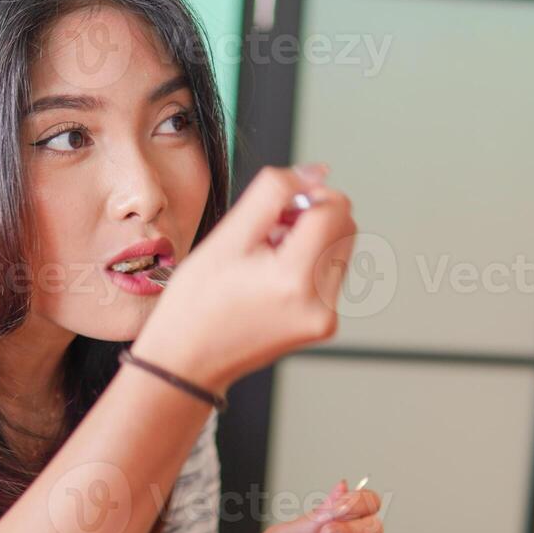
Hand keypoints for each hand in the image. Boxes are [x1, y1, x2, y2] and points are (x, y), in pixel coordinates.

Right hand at [130, 163, 355, 394]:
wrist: (188, 360)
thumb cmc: (197, 302)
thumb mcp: (227, 236)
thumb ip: (274, 193)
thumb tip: (317, 172)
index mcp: (294, 279)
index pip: (334, 210)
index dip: (308, 195)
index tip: (276, 207)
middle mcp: (319, 303)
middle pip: (345, 227)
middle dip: (311, 216)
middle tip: (267, 231)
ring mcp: (325, 318)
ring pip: (341, 248)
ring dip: (310, 238)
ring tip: (266, 255)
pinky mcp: (324, 325)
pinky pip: (330, 273)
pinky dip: (308, 262)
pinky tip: (272, 274)